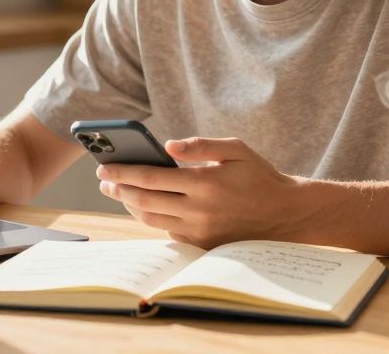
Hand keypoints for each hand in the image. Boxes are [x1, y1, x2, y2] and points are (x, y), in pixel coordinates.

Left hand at [96, 136, 309, 247]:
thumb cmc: (258, 176)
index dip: (124, 172)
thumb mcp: (235, 150)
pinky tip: (143, 205)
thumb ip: (200, 145)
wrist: (284, 214)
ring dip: (130, 206)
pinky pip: (167, 231)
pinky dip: (151, 218)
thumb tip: (166, 147)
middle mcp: (199, 210)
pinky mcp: (202, 244)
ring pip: (152, 219)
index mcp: (205, 183)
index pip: (151, 178)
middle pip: (145, 201)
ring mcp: (199, 231)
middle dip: (119, 189)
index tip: (104, 166)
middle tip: (103, 180)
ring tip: (117, 192)